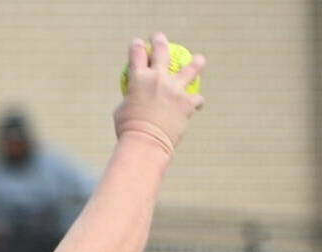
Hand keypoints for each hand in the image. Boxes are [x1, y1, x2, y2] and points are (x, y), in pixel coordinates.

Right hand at [115, 32, 205, 153]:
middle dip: (160, 41)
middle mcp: (157, 78)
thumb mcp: (122, 111)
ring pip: (190, 69)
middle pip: (161, 52)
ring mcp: (175, 89)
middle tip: (160, 38)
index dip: (136, 46)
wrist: (145, 143)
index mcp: (138, 79)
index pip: (136, 55)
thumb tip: (132, 98)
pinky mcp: (187, 103)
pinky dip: (196, 102)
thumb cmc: (128, 130)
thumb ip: (130, 99)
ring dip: (196, 63)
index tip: (138, 43)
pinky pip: (196, 99)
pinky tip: (197, 103)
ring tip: (199, 60)